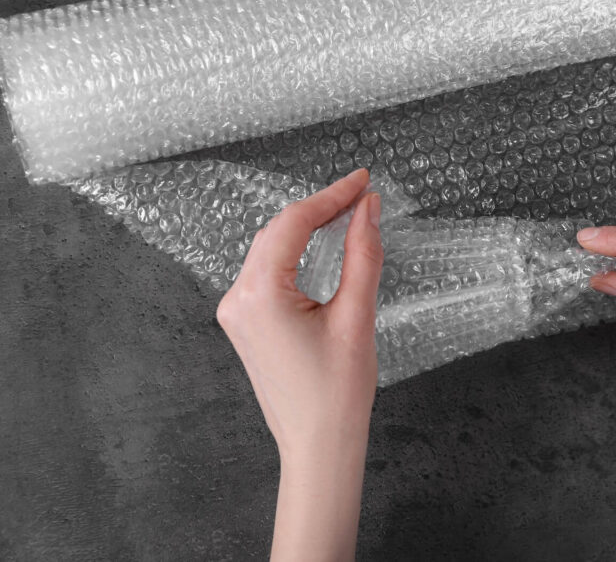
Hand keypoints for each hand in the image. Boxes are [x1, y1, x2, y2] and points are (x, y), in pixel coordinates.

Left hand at [216, 168, 382, 561]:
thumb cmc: (337, 393)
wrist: (318, 445)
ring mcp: (237, 312)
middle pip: (277, 232)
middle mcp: (238, 299)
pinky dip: (295, 252)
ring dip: (306, 227)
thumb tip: (367, 209)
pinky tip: (320, 243)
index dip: (330, 195)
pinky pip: (267, 272)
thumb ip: (362, 254)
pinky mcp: (246, 323)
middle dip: (320, 207)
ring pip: (270, 249)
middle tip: (361, 192)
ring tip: (346, 211)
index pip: (293, 224)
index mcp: (259, 295)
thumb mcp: (356, 316)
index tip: (362, 180)